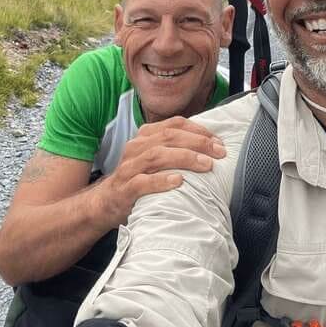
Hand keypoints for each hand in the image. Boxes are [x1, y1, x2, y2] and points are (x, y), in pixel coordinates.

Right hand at [91, 117, 225, 228]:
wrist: (106, 202)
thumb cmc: (139, 178)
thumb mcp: (155, 157)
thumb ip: (176, 148)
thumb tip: (211, 146)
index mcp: (146, 135)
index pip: (175, 124)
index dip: (199, 130)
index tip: (218, 141)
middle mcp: (136, 147)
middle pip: (169, 137)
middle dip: (198, 143)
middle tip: (219, 153)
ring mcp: (129, 167)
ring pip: (157, 155)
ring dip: (184, 158)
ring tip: (205, 165)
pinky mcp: (124, 189)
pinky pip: (142, 182)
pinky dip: (161, 181)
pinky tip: (178, 181)